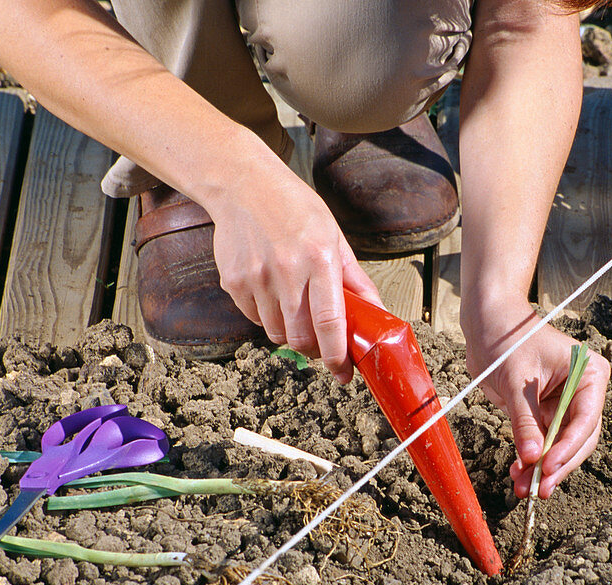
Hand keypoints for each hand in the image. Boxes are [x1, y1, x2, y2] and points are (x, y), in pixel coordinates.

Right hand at [205, 156, 382, 383]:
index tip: (343, 372)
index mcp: (319, 259)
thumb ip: (355, 280)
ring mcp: (256, 279)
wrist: (243, 185)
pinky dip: (268, 317)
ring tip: (296, 309)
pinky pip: (254, 319)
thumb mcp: (334, 237)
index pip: (329, 323)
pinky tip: (273, 292)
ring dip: (291, 333)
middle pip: (300, 339)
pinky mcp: (233, 283)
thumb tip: (377, 313)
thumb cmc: (295, 209)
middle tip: (322, 344)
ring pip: (276, 334)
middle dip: (314, 351)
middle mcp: (286, 271)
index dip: (337, 356)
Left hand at [462, 298, 609, 499]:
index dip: (569, 447)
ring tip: (523, 488)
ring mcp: (564, 405)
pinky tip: (518, 474)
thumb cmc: (507, 340)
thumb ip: (526, 421)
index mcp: (589, 374)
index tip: (547, 466)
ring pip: (561, 447)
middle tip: (539, 488)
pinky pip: (543, 443)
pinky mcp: (545, 414)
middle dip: (558, 465)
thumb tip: (533, 458)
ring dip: (542, 468)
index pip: (587, 419)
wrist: (486, 326)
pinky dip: (531, 459)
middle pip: (579, 439)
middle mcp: (583, 392)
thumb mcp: (517, 383)